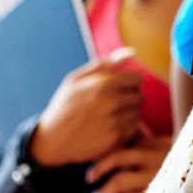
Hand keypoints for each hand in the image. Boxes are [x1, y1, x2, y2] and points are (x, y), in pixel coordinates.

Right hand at [28, 54, 142, 166]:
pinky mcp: (115, 139)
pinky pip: (133, 129)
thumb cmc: (65, 105)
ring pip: (138, 113)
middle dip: (131, 98)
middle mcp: (111, 102)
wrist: (52, 139)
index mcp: (103, 84)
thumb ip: (105, 65)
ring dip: (129, 114)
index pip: (137, 78)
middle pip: (140, 96)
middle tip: (117, 103)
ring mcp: (114, 121)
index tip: (122, 88)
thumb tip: (131, 53)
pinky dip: (126, 128)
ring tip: (113, 115)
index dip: (131, 82)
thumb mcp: (76, 80)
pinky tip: (112, 127)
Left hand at [84, 136, 172, 192]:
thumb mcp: (167, 147)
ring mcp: (157, 177)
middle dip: (98, 170)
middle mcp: (155, 157)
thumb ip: (147, 140)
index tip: (93, 164)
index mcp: (155, 144)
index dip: (103, 154)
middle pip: (117, 158)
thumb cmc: (183, 163)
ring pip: (120, 182)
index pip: (123, 143)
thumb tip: (127, 133)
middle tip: (89, 179)